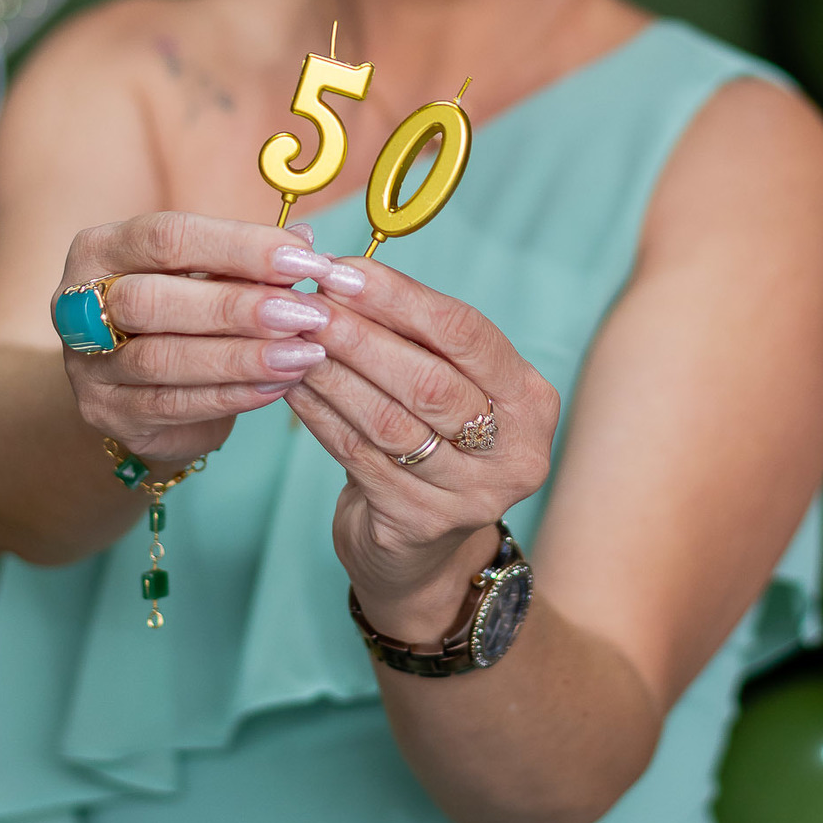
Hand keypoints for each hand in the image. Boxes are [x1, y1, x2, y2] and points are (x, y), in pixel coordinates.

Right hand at [52, 212, 363, 466]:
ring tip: (302, 353)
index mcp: (102, 248)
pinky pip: (171, 405)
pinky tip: (278, 386)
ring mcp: (86, 363)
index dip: (240, 246)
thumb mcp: (208, 275)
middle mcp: (77, 303)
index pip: (168, 236)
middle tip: (306, 314)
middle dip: (238, 306)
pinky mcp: (105, 412)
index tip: (305, 260)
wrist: (138, 387)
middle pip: (153, 300)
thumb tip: (307, 237)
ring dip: (241, 357)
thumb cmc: (180, 313)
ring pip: (161, 359)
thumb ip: (246, 259)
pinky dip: (231, 394)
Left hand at [285, 258, 559, 644]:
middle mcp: (516, 451)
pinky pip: (358, 456)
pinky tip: (291, 386)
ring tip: (290, 340)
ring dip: (332, 373)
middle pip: (429, 381)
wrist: (424, 552)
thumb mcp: (448, 385)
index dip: (401, 298)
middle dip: (361, 336)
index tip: (343, 270)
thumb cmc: (434, 442)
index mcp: (532, 399)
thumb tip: (341, 274)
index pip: (467, 333)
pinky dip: (319, 415)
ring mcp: (472, 496)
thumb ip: (414, 337)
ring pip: (389, 420)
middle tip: (307, 305)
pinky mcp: (420, 525)